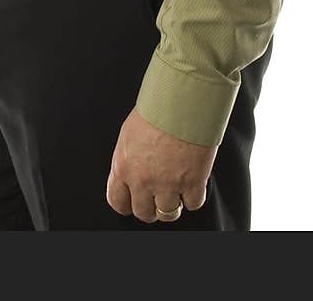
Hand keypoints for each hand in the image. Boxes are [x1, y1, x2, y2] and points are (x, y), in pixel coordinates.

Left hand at [105, 107, 217, 222]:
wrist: (182, 99)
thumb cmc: (157, 107)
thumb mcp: (130, 132)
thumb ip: (129, 157)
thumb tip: (132, 169)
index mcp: (123, 166)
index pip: (117, 201)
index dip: (128, 204)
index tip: (135, 202)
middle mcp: (143, 180)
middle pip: (144, 213)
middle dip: (152, 208)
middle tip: (159, 197)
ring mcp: (168, 184)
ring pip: (168, 213)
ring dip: (174, 205)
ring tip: (178, 191)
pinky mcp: (192, 182)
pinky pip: (194, 204)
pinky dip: (195, 196)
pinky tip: (194, 182)